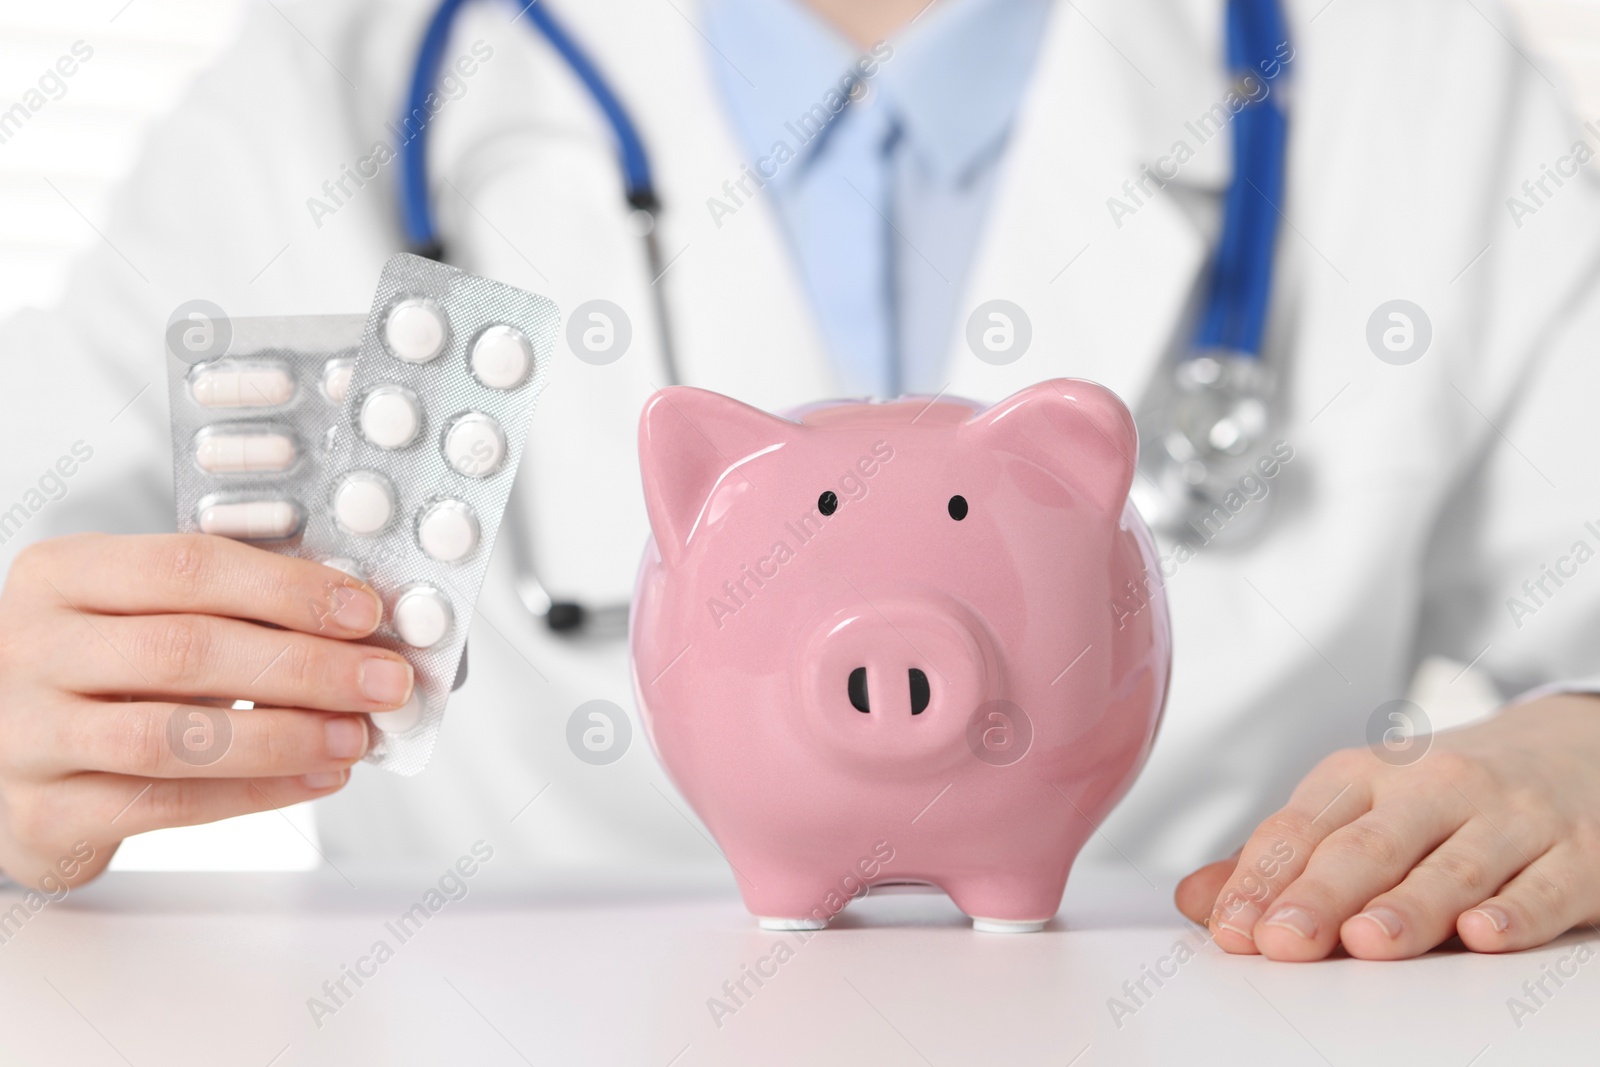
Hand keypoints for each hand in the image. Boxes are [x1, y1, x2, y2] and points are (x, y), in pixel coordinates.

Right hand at [0, 533, 413, 888]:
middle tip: (382, 681)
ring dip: (285, 736)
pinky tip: (315, 778)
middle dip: (306, 666)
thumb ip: (232, 610)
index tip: (364, 612)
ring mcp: (28, 734)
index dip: (288, 589)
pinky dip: (255, 792)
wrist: (5, 753)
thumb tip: (356, 628)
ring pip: (173, 736)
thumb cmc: (99, 673)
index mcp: (62, 574)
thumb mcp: (143, 614)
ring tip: (356, 735)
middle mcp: (33, 647)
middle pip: (186, 649)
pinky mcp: (42, 813)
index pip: (188, 566)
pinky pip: (164, 804)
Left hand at [1175, 694, 1599, 958]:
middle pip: (1367, 847)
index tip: (1231, 927)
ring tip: (1366, 941)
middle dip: (1320, 895)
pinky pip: (1542, 887)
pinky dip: (1514, 912)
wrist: (1574, 748)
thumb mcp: (1360, 808)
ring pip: (1451, 867)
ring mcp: (1508, 820)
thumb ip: (1280, 860)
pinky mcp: (1575, 855)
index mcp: (1364, 777)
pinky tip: (1482, 933)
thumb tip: (1198, 900)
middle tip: (1282, 939)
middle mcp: (1433, 789)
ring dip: (1407, 907)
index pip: (1300, 828)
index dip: (1261, 879)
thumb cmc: (1446, 795)